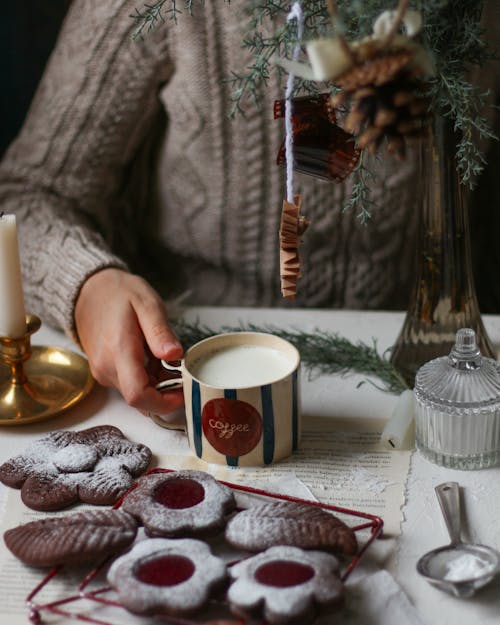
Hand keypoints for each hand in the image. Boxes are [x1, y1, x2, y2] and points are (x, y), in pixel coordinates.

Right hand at [75, 268, 183, 415]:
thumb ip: (160, 332)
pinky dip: (147, 378)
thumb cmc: (119, 294)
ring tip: (166, 357)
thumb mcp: (147, 304)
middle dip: (165, 392)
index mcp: (119, 351)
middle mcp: (107, 368)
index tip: (182, 391)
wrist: (89, 291)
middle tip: (181, 369)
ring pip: (136, 393)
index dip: (163, 402)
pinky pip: (129, 384)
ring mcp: (103, 372)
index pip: (138, 395)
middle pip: (140, 399)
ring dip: (157, 384)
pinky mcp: (104, 371)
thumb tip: (175, 356)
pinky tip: (153, 357)